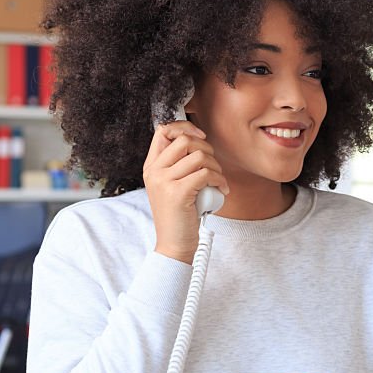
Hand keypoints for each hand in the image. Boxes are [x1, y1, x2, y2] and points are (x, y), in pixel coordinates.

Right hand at [143, 121, 229, 263]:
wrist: (174, 245)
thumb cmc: (179, 215)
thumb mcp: (172, 186)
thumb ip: (179, 165)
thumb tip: (199, 140)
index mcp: (151, 166)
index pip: (164, 130)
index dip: (185, 127)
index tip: (201, 138)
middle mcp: (154, 171)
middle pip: (185, 140)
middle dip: (207, 149)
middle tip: (213, 167)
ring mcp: (164, 182)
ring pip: (199, 157)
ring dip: (216, 167)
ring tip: (218, 181)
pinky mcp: (178, 193)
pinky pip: (206, 174)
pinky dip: (220, 180)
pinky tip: (221, 190)